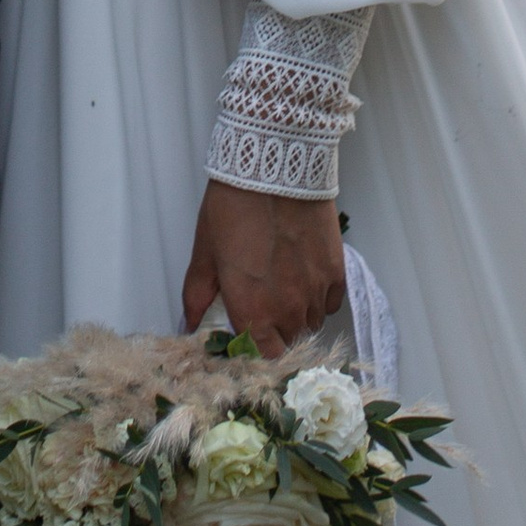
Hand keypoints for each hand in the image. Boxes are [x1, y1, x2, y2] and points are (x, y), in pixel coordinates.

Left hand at [182, 181, 345, 353]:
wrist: (274, 169)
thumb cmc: (234, 208)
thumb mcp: (205, 252)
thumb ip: (196, 295)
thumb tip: (188, 324)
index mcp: (252, 311)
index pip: (262, 356)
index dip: (255, 348)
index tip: (248, 332)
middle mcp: (288, 309)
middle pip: (288, 341)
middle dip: (275, 330)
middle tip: (263, 305)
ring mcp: (315, 292)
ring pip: (311, 323)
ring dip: (298, 315)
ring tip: (283, 288)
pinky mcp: (336, 271)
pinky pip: (331, 303)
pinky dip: (319, 298)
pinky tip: (305, 278)